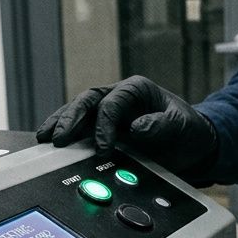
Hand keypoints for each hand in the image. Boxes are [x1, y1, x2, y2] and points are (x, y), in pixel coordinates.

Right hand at [36, 75, 217, 175]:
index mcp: (135, 90)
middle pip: (87, 102)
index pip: (111, 103)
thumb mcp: (181, 124)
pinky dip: (65, 134)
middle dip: (70, 119)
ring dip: (60, 124)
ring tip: (45, 137)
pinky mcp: (103, 130)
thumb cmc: (187, 128)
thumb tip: (136, 128)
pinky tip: (51, 141)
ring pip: (78, 113)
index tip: (102, 147)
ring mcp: (108, 114)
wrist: (192, 144)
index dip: (103, 125)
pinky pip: (80, 129)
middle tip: (58, 138)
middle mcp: (117, 98)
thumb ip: (161, 124)